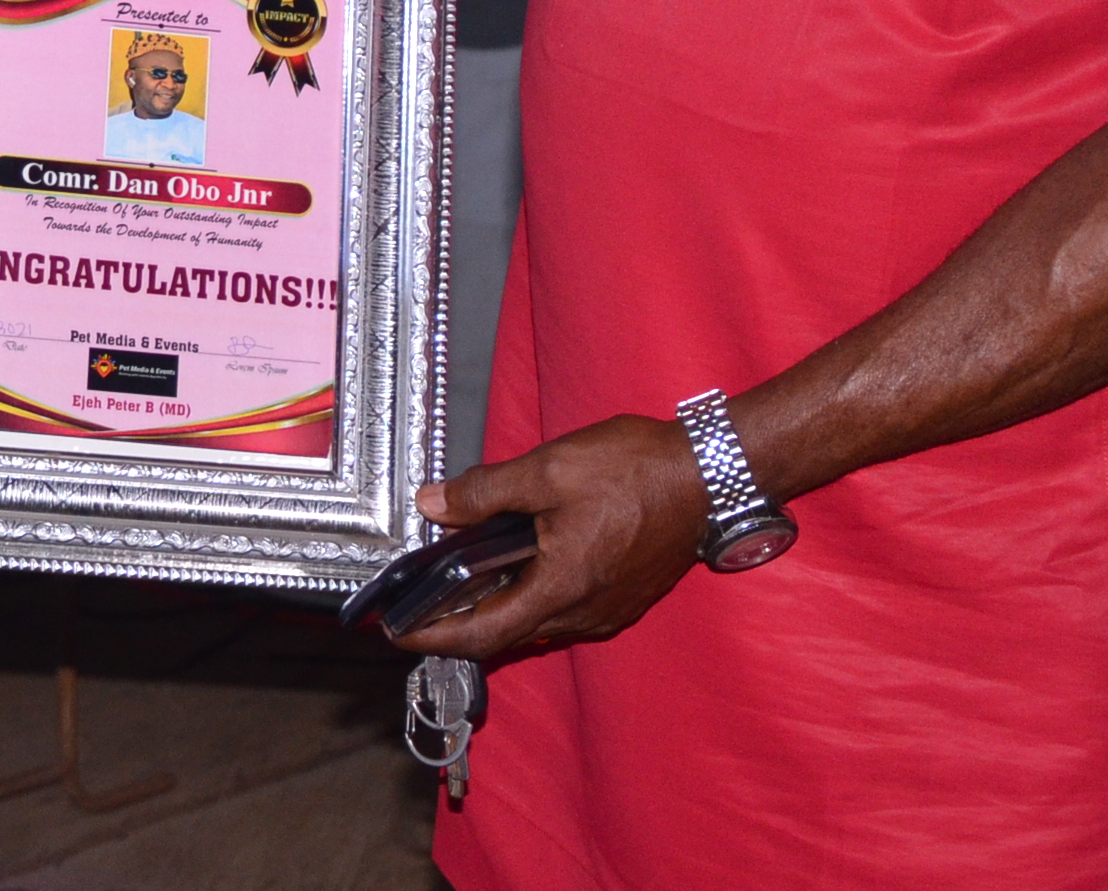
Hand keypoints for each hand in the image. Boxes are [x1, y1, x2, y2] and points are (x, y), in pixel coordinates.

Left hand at [387, 414, 710, 659]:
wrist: (711, 475)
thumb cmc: (635, 471)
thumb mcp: (549, 470)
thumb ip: (486, 492)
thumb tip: (432, 505)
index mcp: (560, 590)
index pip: (481, 634)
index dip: (432, 636)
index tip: (395, 631)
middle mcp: (583, 614)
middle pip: (505, 636)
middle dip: (456, 625)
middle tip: (416, 604)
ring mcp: (606, 611)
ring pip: (534, 625)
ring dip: (494, 611)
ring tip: (455, 581)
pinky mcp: (622, 599)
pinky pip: (561, 612)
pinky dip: (527, 598)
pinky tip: (514, 566)